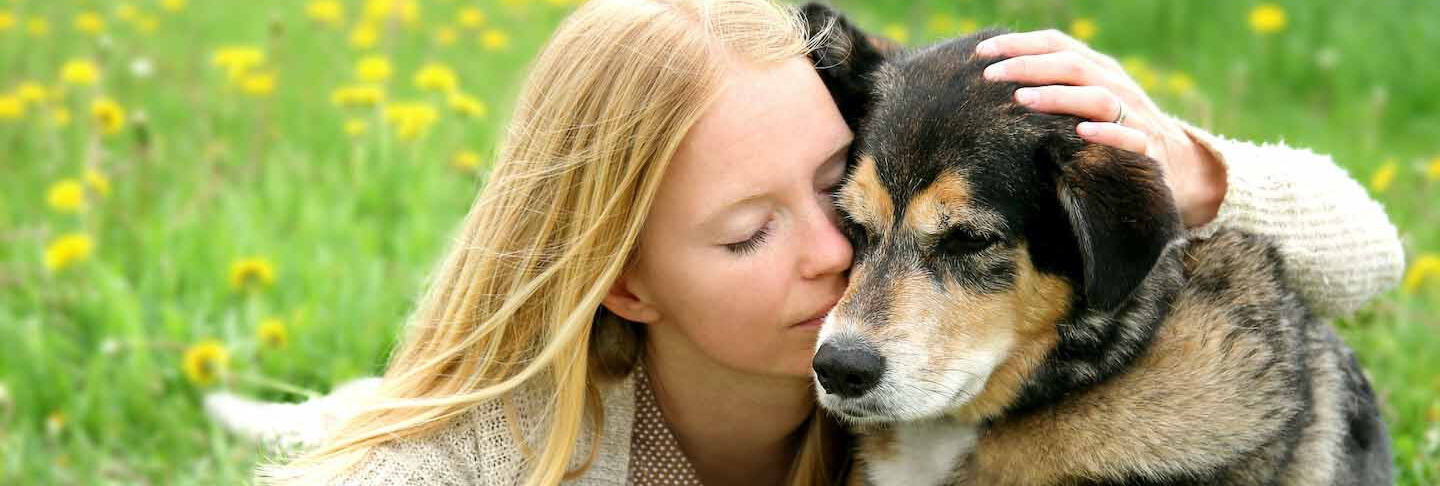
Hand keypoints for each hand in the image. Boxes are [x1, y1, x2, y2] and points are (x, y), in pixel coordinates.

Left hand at [975, 30, 1225, 227]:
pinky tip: (1080, 132)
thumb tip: (995, 80)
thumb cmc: (1113, 132)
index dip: (1019, 44)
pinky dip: (1106, 133)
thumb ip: (1052, 86)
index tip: (981, 53)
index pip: (1057, 44)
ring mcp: (1134, 115)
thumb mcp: (1084, 102)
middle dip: (1028, 66)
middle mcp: (1116, 85)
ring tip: (1022, 100)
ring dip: (1059, 96)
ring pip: (1097, 97)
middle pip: (1071, 65)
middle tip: (990, 75)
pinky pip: (1129, 137)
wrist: (1178, 166)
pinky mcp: (1148, 148)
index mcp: (1098, 69)